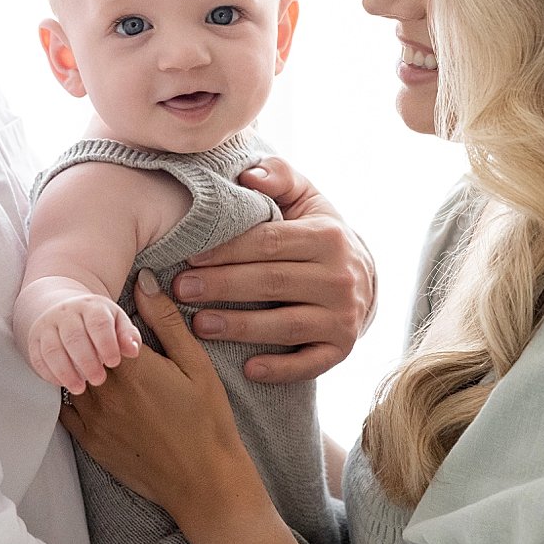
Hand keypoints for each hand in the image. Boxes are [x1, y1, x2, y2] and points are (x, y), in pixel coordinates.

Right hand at [27, 292, 140, 393]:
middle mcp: (66, 313)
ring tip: (79, 388)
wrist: (64, 309)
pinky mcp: (34, 340)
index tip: (114, 362)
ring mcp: (47, 325)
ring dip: (66, 371)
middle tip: (99, 379)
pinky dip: (49, 373)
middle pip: (74, 337)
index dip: (106, 344)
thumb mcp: (116, 321)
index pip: (98, 322)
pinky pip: (38, 357)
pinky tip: (62, 383)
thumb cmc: (96, 320)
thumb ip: (127, 335)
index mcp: (90, 306)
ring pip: (52, 349)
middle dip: (87, 361)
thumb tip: (133, 350)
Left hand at [60, 272, 266, 533]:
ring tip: (91, 358)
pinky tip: (85, 389)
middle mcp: (103, 390)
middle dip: (88, 337)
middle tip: (98, 331)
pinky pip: (64, 410)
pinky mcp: (88, 442)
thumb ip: (166, 321)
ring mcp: (92, 418)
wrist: (204, 481)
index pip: (100, 323)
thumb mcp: (196, 365)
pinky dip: (69, 394)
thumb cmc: (207, 421)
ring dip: (76, 363)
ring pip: (67, 377)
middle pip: (80, 348)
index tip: (110, 311)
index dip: (105, 314)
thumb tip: (143, 280)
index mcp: (130, 365)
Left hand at [171, 157, 377, 383]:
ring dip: (240, 327)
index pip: (270, 243)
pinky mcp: (342, 348)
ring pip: (286, 325)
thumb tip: (250, 174)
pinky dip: (280, 369)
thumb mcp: (306, 199)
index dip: (228, 249)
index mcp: (328, 237)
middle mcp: (340, 278)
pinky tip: (247, 369)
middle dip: (222, 286)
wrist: (362, 277)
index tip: (190, 255)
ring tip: (199, 325)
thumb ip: (279, 178)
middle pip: (273, 282)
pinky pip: (309, 364)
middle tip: (181, 289)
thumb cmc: (318, 234)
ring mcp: (344, 317)